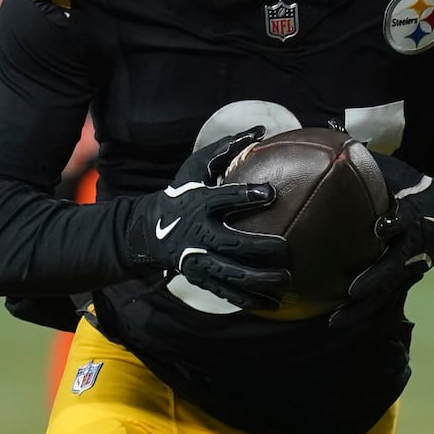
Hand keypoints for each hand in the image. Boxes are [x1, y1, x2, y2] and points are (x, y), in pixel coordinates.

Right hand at [124, 127, 289, 310]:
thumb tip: (261, 130)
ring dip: (258, 279)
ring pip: (230, 273)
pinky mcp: (200, 278)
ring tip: (285, 280)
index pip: (223, 199)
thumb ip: (227, 149)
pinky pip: (226, 292)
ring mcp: (198, 260)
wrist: (148, 231)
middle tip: (286, 250)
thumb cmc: (182, 193)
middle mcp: (197, 233)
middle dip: (259, 247)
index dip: (246, 196)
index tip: (271, 193)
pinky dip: (249, 300)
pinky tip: (274, 304)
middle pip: (230, 243)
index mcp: (199, 203)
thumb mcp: (197, 167)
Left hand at [332, 150, 433, 325]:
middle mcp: (412, 247)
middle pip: (394, 266)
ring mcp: (409, 267)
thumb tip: (341, 145)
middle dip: (375, 279)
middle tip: (352, 290)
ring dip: (362, 307)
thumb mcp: (404, 177)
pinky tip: (337, 321)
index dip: (395, 223)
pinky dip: (361, 311)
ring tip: (336, 320)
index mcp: (414, 218)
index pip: (405, 220)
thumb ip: (375, 167)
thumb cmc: (423, 195)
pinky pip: (382, 300)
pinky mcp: (403, 280)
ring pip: (386, 291)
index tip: (381, 227)